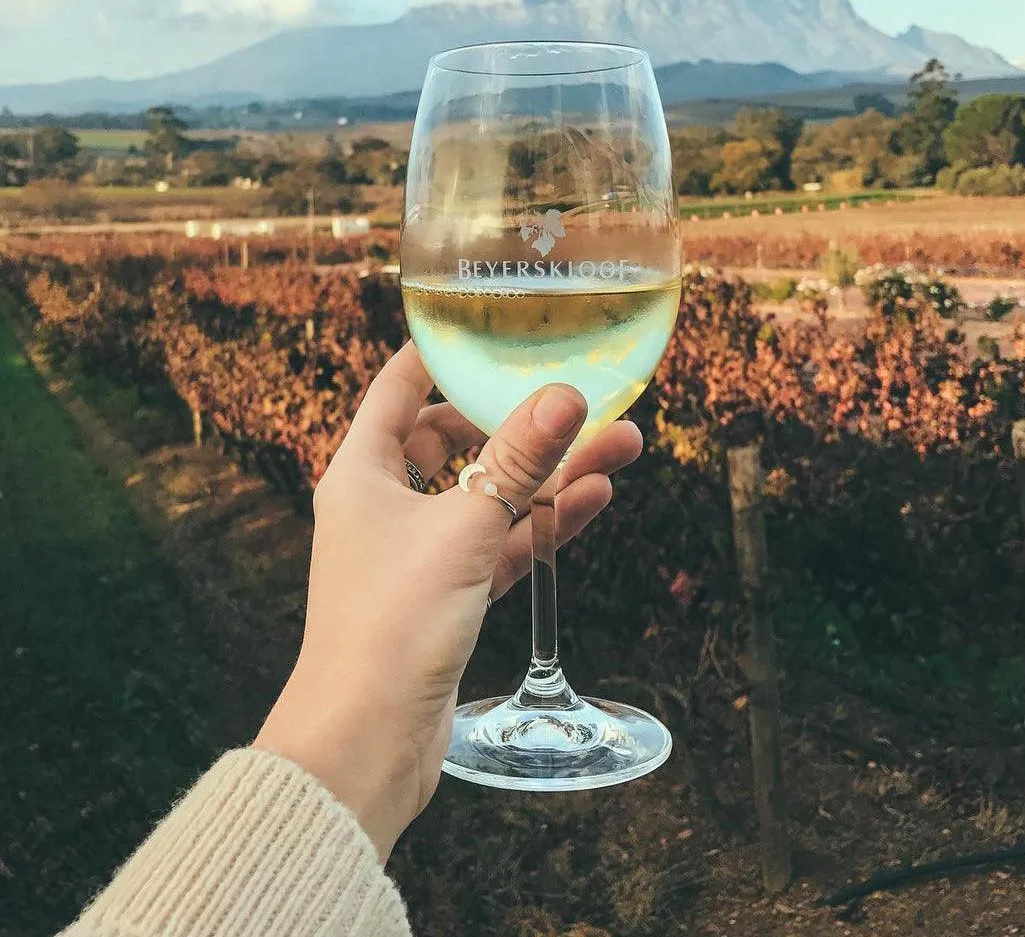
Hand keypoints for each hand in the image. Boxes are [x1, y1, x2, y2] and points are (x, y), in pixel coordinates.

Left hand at [253, 342, 641, 859]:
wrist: (367, 742)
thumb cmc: (391, 624)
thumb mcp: (462, 527)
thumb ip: (517, 460)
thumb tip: (566, 394)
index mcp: (360, 473)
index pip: (396, 389)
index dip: (438, 354)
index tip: (485, 326)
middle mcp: (383, 506)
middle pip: (453, 442)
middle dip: (517, 421)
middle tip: (575, 396)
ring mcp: (417, 554)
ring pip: (490, 497)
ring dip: (547, 475)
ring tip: (620, 443)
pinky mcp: (447, 597)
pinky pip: (500, 545)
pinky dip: (540, 524)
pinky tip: (593, 498)